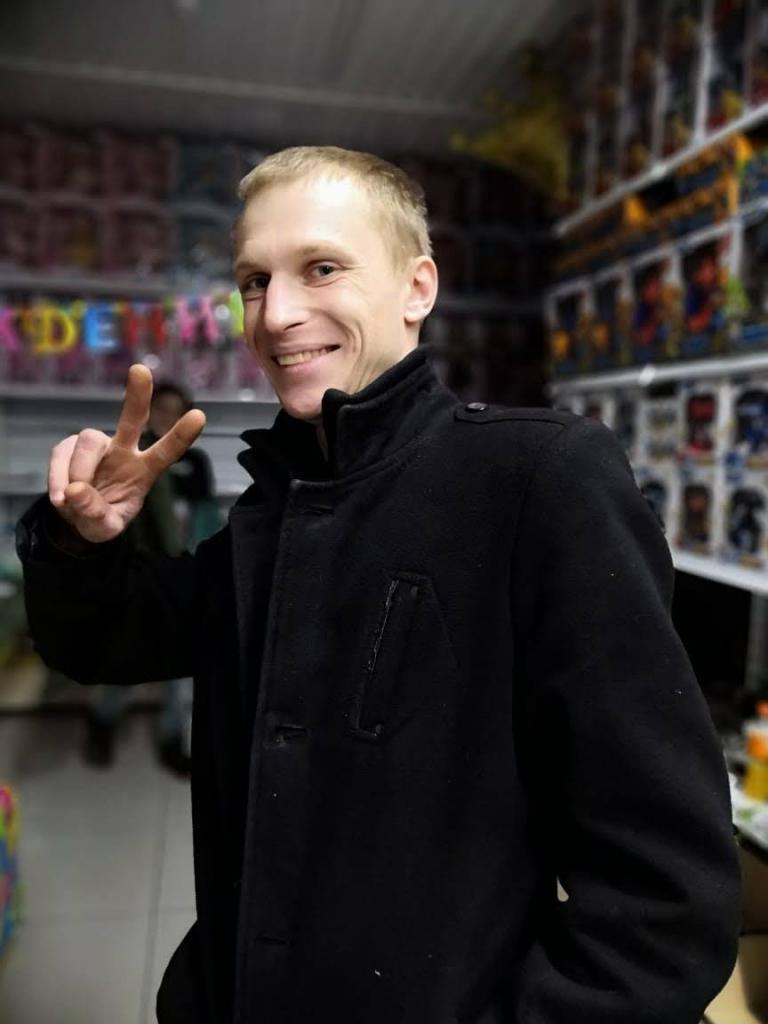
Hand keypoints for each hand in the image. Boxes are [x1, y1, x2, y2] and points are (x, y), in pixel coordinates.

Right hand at [48, 365, 205, 542]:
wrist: (73, 519)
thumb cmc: (100, 520)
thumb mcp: (104, 529)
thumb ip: (95, 515)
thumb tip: (75, 491)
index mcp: (145, 471)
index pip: (167, 452)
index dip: (182, 435)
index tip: (199, 415)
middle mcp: (124, 451)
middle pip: (132, 419)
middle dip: (137, 395)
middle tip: (140, 369)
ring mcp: (96, 446)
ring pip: (88, 442)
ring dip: (79, 472)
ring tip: (72, 499)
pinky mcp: (69, 446)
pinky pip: (61, 454)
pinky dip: (57, 478)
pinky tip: (61, 497)